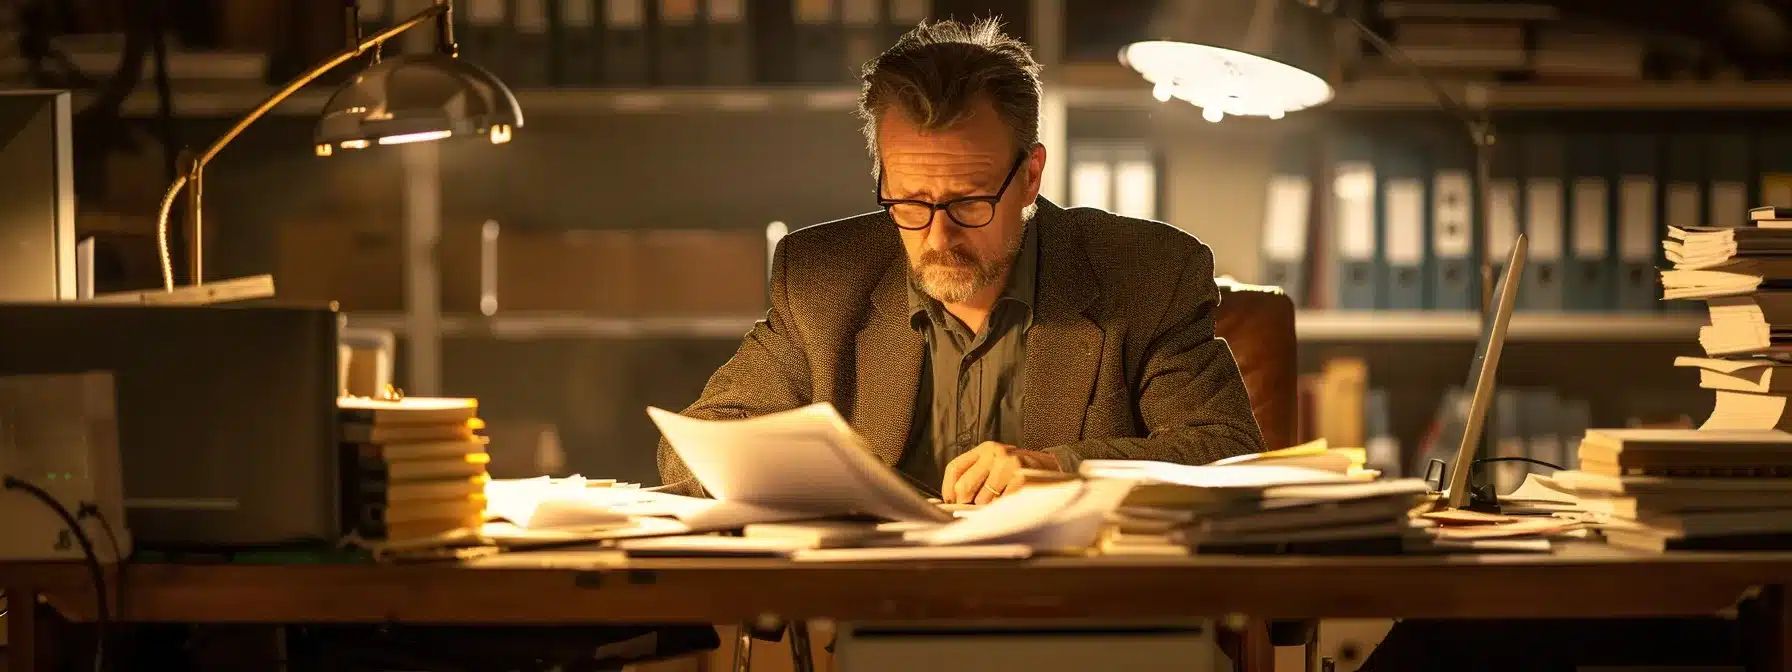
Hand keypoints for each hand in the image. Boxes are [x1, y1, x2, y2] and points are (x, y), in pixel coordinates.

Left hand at [941, 441, 1061, 504]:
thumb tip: (955, 499)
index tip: (950, 502)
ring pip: (982, 499)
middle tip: (975, 508)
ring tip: (1002, 501)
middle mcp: (995, 453)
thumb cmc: (1021, 470)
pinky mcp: (1020, 479)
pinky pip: (1000, 504)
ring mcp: (1008, 465)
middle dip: (966, 502)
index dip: (948, 488)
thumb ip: (977, 476)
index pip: (955, 467)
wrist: (1053, 468)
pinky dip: (1003, 509)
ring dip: (989, 507)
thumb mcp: (997, 465)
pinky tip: (1011, 503)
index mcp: (985, 449)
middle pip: (964, 486)